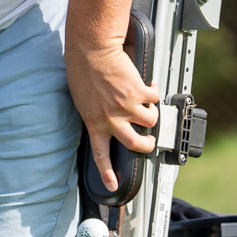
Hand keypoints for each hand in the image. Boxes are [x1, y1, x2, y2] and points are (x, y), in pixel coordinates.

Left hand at [67, 41, 159, 191]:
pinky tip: (148, 85)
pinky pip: (154, 99)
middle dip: (147, 145)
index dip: (108, 174)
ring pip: (151, 121)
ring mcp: (127, 107)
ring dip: (152, 113)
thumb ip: (95, 113)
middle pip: (137, 144)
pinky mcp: (139, 93)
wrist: (92, 50)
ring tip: (146, 103)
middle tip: (149, 141)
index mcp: (94, 123)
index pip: (101, 155)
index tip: (113, 186)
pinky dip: (154, 91)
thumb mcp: (83, 99)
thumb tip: (106, 118)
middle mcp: (112, 119)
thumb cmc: (82, 69)